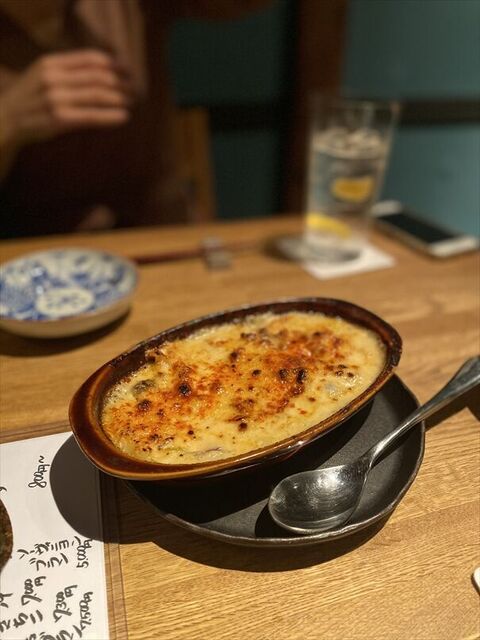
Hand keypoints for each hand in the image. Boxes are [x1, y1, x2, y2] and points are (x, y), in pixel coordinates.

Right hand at [1, 49, 131, 147]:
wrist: (6, 120)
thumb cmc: (30, 99)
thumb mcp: (43, 75)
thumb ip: (68, 70)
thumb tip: (104, 69)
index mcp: (51, 63)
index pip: (89, 58)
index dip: (113, 63)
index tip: (128, 69)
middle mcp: (53, 78)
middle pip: (97, 77)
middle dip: (120, 82)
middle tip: (135, 88)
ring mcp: (56, 99)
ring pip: (97, 95)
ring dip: (119, 98)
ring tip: (132, 101)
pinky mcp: (59, 119)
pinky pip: (91, 116)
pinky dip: (110, 116)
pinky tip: (124, 117)